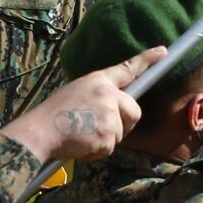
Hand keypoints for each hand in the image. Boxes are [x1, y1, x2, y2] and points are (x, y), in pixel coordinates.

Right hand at [3, 47, 163, 162]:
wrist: (40, 132)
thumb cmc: (53, 116)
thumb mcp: (76, 93)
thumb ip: (98, 97)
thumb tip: (113, 110)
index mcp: (97, 80)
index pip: (127, 68)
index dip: (146, 60)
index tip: (162, 51)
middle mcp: (107, 94)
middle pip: (134, 112)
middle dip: (123, 124)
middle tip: (100, 129)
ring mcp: (109, 115)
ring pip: (121, 133)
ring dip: (106, 139)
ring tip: (83, 134)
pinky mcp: (108, 135)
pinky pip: (110, 148)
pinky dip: (97, 151)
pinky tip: (81, 144)